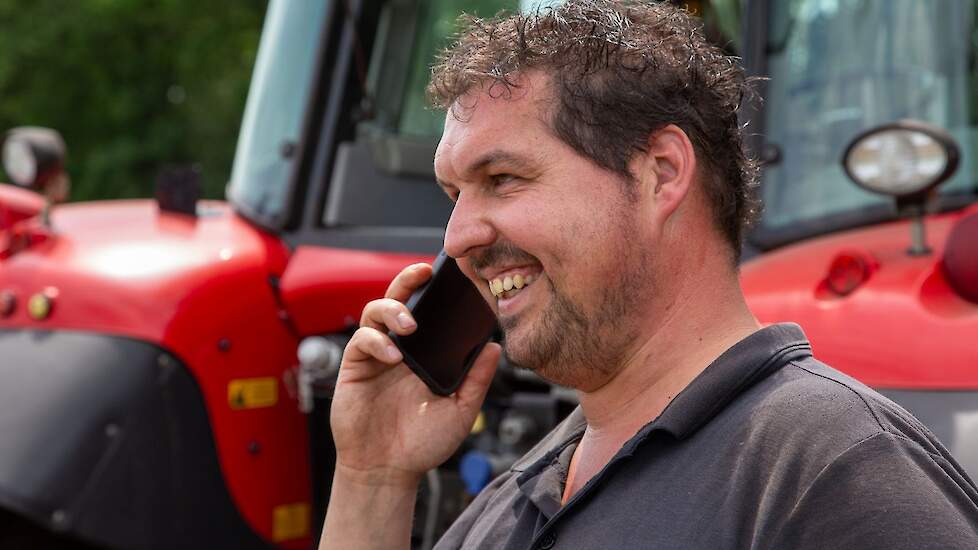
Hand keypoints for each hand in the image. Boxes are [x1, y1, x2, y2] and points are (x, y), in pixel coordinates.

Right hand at [329, 263, 500, 487]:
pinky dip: (376, 341)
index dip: (437, 291)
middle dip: (410, 280)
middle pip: (400, 299)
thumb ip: (477, 380)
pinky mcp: (355, 368)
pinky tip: (393, 355)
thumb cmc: (422, 443)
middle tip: (424, 272)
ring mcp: (376, 356)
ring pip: (376, 312)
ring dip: (393, 309)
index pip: (431, 312)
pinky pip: (361, 340)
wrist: (388, 471)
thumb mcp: (460, 411)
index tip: (454, 274)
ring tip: (410, 325)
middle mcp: (401, 348)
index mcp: (426, 353)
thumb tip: (494, 348)